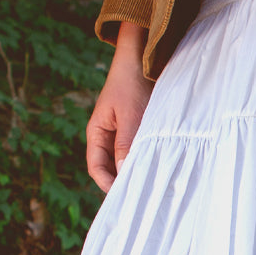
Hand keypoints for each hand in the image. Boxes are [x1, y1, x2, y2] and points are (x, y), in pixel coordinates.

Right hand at [86, 22, 153, 191]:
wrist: (144, 57)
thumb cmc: (132, 83)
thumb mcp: (130, 115)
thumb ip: (127, 144)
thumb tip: (123, 174)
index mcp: (97, 132)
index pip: (96, 168)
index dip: (108, 184)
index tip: (124, 197)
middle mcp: (108, 137)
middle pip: (111, 169)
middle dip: (123, 182)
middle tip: (142, 196)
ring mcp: (123, 135)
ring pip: (126, 162)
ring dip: (136, 172)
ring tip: (152, 184)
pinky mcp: (139, 131)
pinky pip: (139, 152)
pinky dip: (146, 161)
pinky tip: (159, 167)